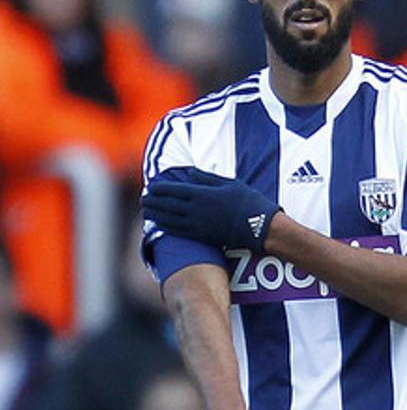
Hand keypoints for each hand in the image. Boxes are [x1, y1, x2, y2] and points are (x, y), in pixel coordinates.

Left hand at [143, 167, 281, 252]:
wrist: (260, 227)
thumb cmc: (248, 202)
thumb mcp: (230, 183)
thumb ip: (208, 178)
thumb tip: (190, 173)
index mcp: (203, 194)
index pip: (174, 190)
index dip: (159, 188)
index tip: (151, 185)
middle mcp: (197, 210)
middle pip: (167, 205)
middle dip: (153, 201)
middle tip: (144, 198)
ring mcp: (198, 224)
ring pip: (169, 219)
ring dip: (155, 214)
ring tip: (146, 210)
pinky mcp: (202, 236)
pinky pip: (178, 231)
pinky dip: (166, 226)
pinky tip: (159, 224)